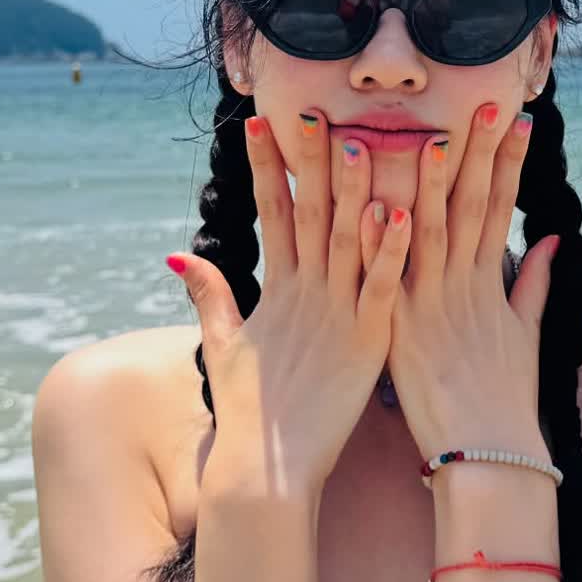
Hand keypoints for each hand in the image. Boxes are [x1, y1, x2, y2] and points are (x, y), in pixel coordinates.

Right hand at [167, 109, 411, 508]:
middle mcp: (306, 294)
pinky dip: (390, 251)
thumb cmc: (250, 412)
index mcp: (279, 290)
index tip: (260, 121)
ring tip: (363, 142)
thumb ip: (209, 296)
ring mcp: (337, 316)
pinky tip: (403, 213)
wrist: (265, 470)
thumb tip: (178, 256)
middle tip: (315, 111)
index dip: (266, 166)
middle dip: (312, 161)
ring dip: (357, 191)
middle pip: (309, 213)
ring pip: (349, 241)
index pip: (271, 212)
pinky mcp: (367, 343)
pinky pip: (381, 287)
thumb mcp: (225, 345)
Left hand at [359, 103, 559, 463]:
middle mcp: (463, 285)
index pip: (500, 206)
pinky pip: (392, 280)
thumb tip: (547, 241)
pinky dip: (386, 244)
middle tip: (487, 102)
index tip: (517, 117)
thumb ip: (532, 284)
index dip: (508, 160)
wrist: (489, 456)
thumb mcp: (523, 335)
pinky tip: (379, 206)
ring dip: (432, 183)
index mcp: (488, 282)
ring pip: (432, 232)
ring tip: (435, 135)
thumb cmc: (502, 400)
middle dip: (482, 152)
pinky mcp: (403, 332)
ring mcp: (433, 306)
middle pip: (473, 205)